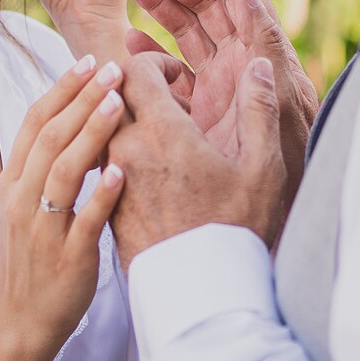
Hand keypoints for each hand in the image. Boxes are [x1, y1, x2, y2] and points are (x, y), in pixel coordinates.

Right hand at [0, 55, 126, 360]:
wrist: (20, 322)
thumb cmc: (35, 258)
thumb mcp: (28, 204)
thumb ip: (46, 165)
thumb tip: (74, 117)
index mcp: (13, 181)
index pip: (34, 122)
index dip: (60, 88)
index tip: (87, 59)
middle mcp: (22, 199)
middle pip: (50, 137)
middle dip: (81, 98)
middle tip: (112, 67)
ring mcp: (42, 229)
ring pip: (63, 171)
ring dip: (91, 134)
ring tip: (118, 103)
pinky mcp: (67, 258)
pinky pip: (83, 221)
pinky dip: (101, 195)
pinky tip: (121, 171)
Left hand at [107, 51, 285, 267]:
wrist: (202, 296)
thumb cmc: (237, 230)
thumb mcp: (262, 168)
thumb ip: (259, 109)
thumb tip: (258, 64)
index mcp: (162, 134)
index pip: (132, 71)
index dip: (154, 64)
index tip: (177, 78)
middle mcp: (126, 152)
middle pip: (107, 97)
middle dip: (133, 88)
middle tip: (166, 101)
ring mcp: (110, 181)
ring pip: (99, 130)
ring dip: (121, 120)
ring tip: (157, 134)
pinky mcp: (106, 207)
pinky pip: (97, 162)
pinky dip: (114, 150)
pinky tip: (147, 166)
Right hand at [121, 0, 316, 224]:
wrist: (271, 216)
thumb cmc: (288, 164)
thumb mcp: (281, 100)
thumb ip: (266, 48)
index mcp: (261, 51)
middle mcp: (240, 62)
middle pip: (206, 5)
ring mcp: (218, 87)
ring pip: (185, 32)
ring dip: (157, 6)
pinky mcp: (199, 113)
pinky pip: (172, 73)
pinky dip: (151, 53)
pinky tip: (129, 42)